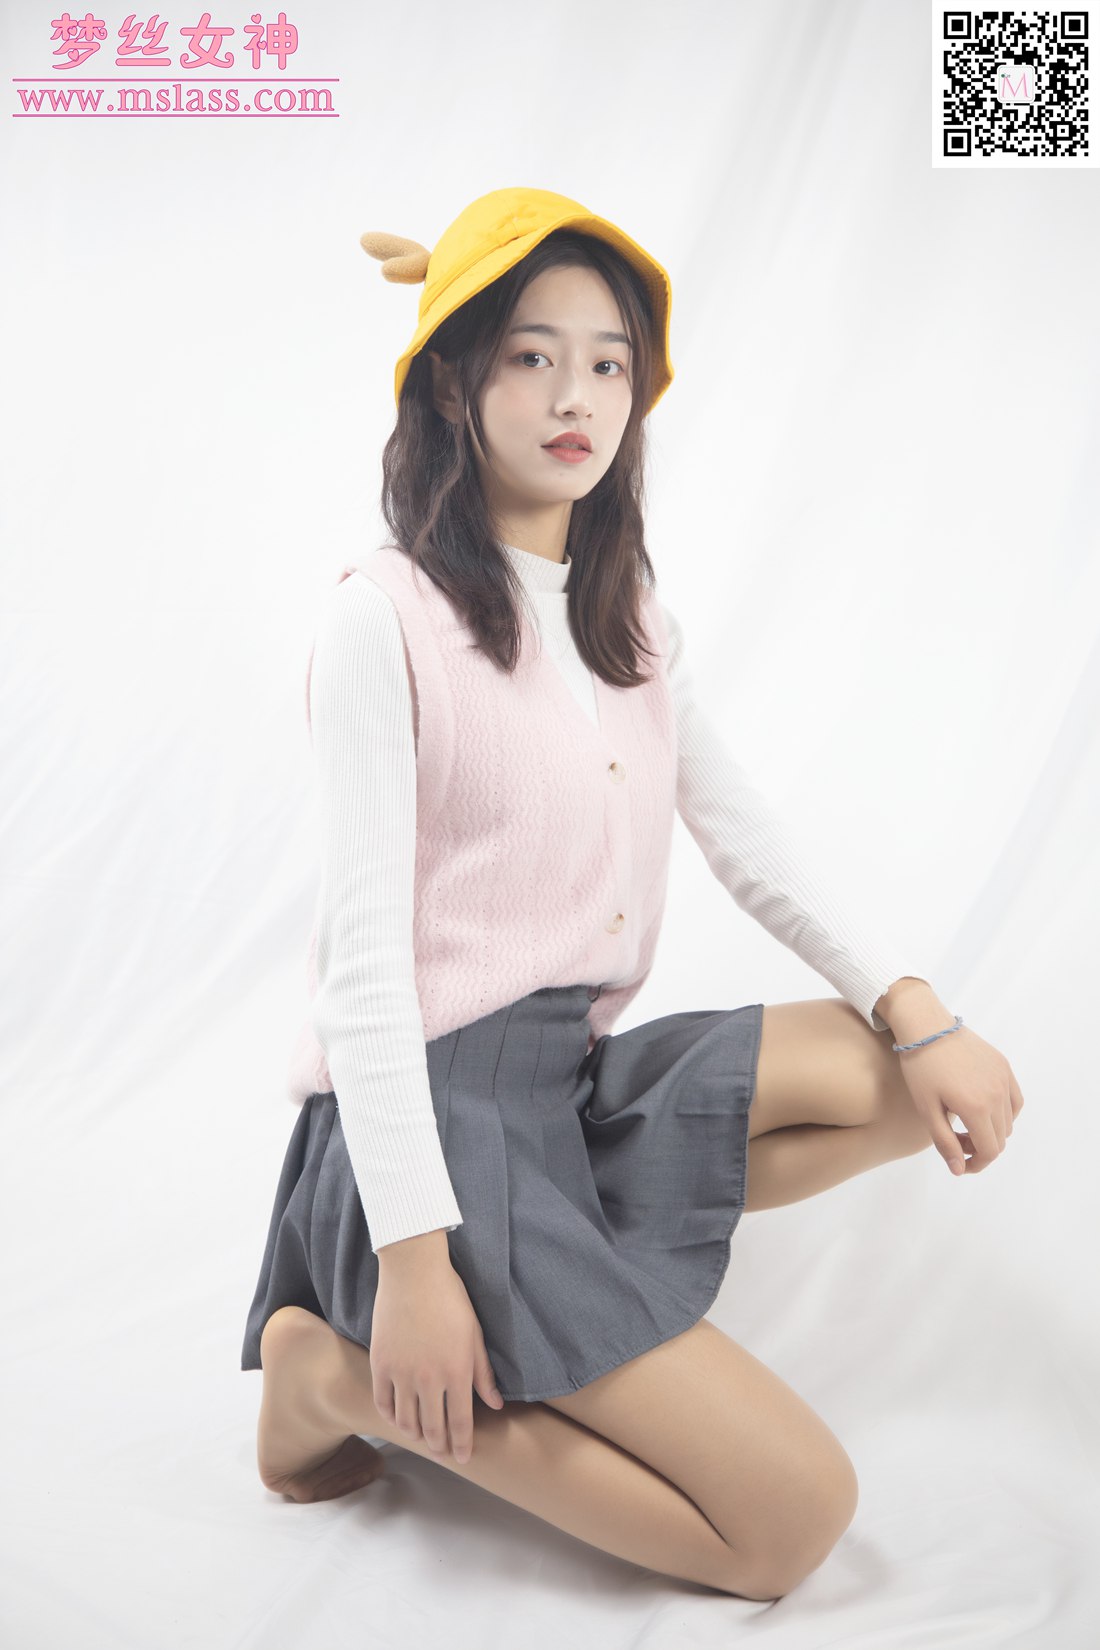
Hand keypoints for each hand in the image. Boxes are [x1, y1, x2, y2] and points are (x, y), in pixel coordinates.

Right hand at [369, 1256, 504, 1464]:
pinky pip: (383, 1403)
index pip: (461, 1423)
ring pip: (406, 1421)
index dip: (462, 1445)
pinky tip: (399, 1419)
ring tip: (422, 1437)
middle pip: (433, 1428)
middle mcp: (429, 1379)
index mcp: (457, 1372)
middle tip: (443, 1452)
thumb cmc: (450, 1299)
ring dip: (416, 1435)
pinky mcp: (380, 1364)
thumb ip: (483, 1373)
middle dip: (440, 1445)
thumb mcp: (475, 1335)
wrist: (414, 1272)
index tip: (463, 1457)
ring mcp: (401, 1373)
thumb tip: (496, 1404)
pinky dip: (391, 1417)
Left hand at [896, 1022, 1024, 1175]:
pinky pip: (1014, 1101)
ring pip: (1008, 1122)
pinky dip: (1004, 1113)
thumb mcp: (926, 1109)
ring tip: (965, 1124)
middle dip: (980, 1148)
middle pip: (1000, 1139)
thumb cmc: (920, 1068)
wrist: (927, 1027)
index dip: (977, 1164)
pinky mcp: (1004, 1066)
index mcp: (976, 1107)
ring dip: (992, 1131)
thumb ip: (945, 1142)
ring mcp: (1003, 1079)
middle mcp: (996, 1094)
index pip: (990, 1151)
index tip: (961, 1163)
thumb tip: (960, 1170)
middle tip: (956, 1140)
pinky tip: (983, 1110)